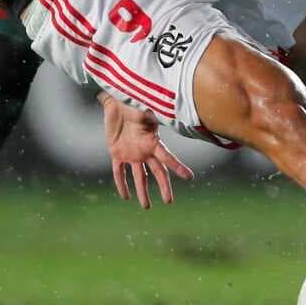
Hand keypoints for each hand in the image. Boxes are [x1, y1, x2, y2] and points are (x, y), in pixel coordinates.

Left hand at [101, 93, 193, 208]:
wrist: (116, 98)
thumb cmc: (132, 100)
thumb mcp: (144, 107)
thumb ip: (152, 111)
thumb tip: (167, 99)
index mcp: (153, 141)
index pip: (168, 157)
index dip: (178, 167)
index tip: (189, 177)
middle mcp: (144, 150)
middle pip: (157, 172)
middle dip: (163, 186)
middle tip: (169, 201)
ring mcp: (131, 153)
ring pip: (139, 176)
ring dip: (142, 191)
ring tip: (146, 206)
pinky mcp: (117, 153)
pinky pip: (119, 172)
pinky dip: (121, 183)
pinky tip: (125, 196)